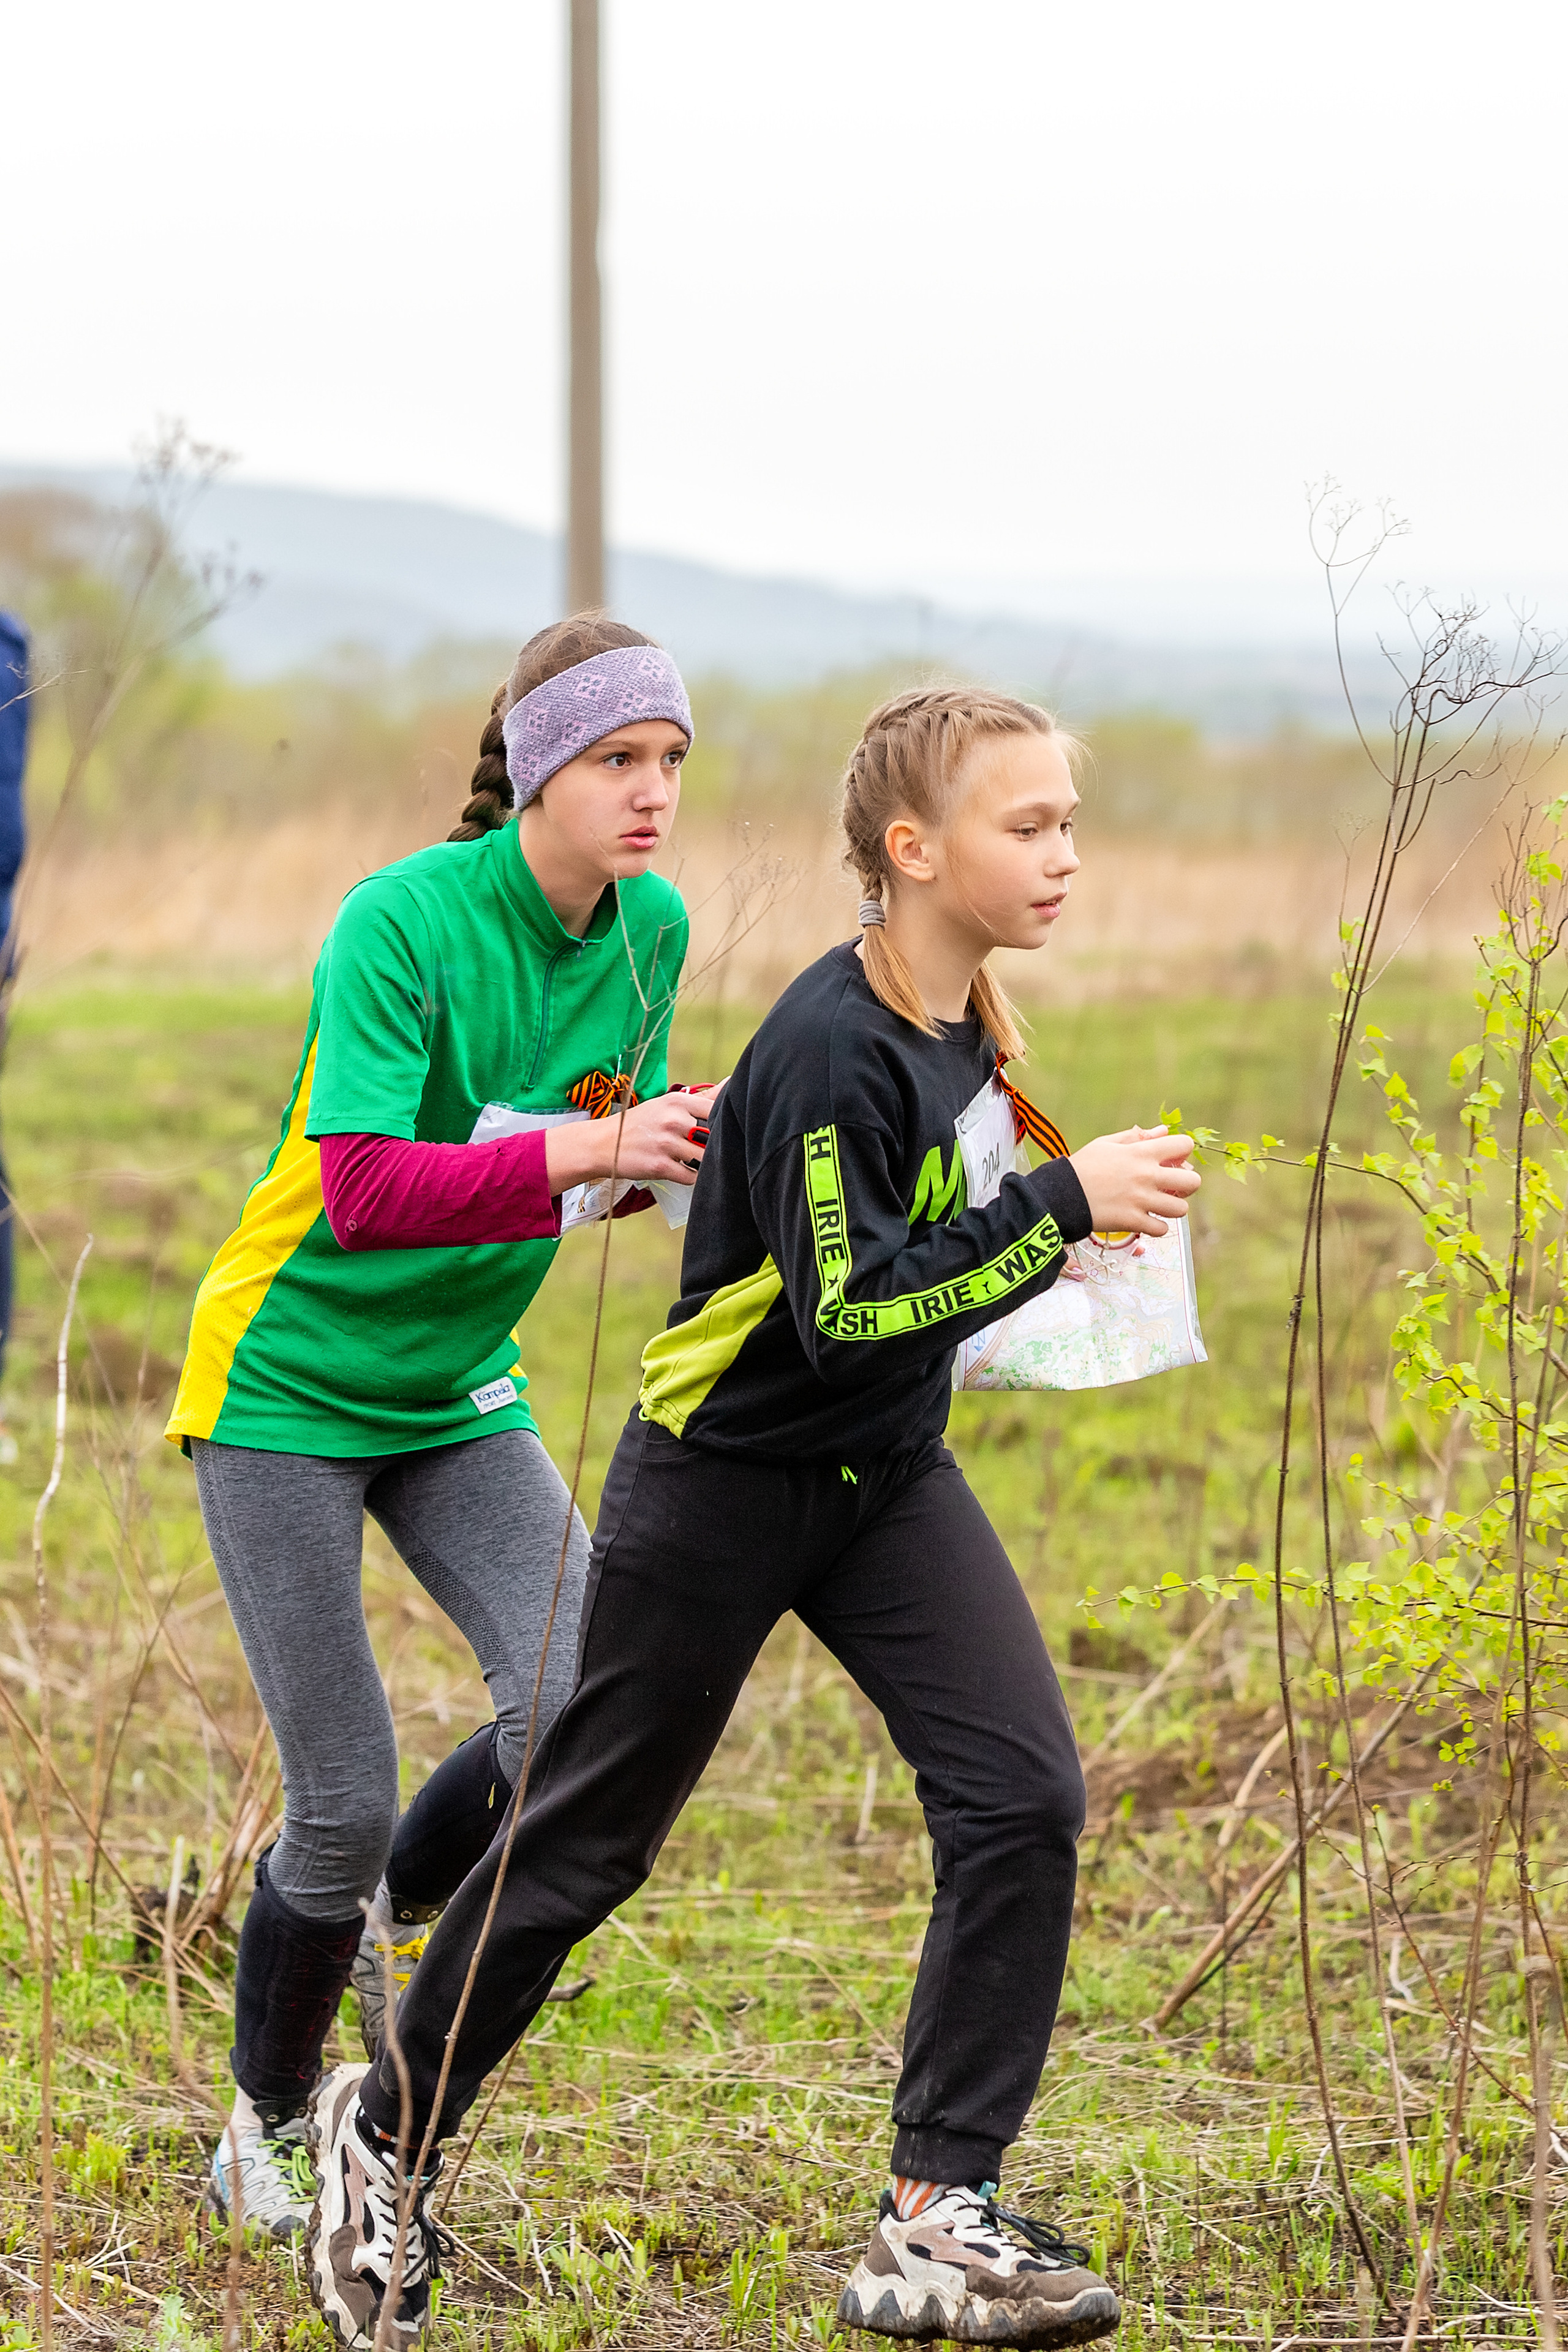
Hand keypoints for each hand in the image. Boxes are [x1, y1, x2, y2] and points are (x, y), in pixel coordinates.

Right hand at [544, 1085, 723, 1192]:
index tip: (720, 1129)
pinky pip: (691, 1176)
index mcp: (678, 1101)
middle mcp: (673, 1120)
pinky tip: (679, 1169)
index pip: (717, 1110)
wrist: (603, 1144)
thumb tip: (731, 1082)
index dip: (724, 1122)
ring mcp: (667, 1143)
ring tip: (690, 1159)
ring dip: (702, 1163)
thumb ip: (703, 1098)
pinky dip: (690, 1176)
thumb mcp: (668, 1104)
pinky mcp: (660, 1166)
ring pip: (704, 1158)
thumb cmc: (641, 1123)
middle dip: (714, 1145)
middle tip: (704, 1148)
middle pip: (714, 1136)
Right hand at [1067, 1124, 1200, 1237]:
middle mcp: (1147, 1176)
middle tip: (1172, 1187)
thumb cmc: (1082, 1167)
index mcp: (1141, 1153)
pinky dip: (1156, 1227)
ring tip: (1159, 1206)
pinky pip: (1162, 1229)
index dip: (1182, 1152)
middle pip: (1192, 1182)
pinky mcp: (1133, 1222)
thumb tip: (1162, 1132)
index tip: (1172, 1158)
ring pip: (1181, 1209)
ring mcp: (1142, 1201)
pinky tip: (1146, 1220)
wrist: (1060, 1195)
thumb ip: (1136, 1137)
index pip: (1184, 1145)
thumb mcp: (1106, 1144)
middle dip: (1187, 1184)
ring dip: (1172, 1208)